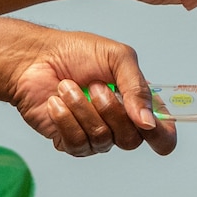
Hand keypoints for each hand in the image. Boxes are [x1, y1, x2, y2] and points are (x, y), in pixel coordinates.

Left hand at [2, 27, 176, 157]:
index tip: (149, 124)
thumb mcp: (117, 57)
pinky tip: (55, 102)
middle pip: (132, 140)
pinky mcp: (69, 142)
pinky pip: (77, 143)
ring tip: (67, 86)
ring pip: (102, 139)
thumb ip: (137, 87)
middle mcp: (119, 124)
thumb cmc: (75, 53)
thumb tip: (148, 122)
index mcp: (137, 103)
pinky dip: (65, 118)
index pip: (162, 134)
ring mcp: (95, 136)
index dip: (162, 136)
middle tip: (95, 85)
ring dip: (82, 108)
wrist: (34, 58)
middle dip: (111, 110)